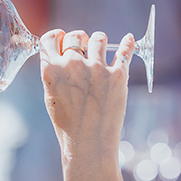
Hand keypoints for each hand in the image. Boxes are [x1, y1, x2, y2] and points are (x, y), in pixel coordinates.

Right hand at [39, 29, 134, 158]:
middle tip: (84, 47)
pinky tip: (129, 39)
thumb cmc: (68, 125)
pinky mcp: (117, 75)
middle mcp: (72, 65)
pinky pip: (124, 51)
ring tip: (101, 47)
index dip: (58, 37)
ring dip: (99, 41)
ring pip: (98, 38)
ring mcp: (96, 68)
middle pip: (75, 35)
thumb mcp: (51, 96)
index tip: (63, 39)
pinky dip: (128, 44)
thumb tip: (65, 53)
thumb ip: (55, 72)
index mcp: (51, 69)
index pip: (51, 38)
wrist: (88, 145)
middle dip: (79, 39)